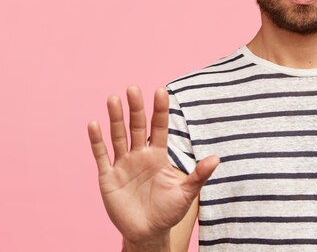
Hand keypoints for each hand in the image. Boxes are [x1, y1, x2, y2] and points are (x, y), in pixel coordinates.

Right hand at [87, 86, 219, 243]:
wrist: (148, 233)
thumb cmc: (169, 212)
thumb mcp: (186, 194)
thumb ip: (199, 175)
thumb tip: (217, 158)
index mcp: (158, 156)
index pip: (160, 128)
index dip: (160, 110)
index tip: (161, 90)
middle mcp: (140, 155)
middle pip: (137, 127)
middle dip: (135, 108)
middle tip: (133, 88)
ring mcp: (123, 164)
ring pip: (118, 136)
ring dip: (115, 118)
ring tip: (114, 99)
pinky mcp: (108, 177)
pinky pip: (102, 156)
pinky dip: (97, 141)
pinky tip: (94, 124)